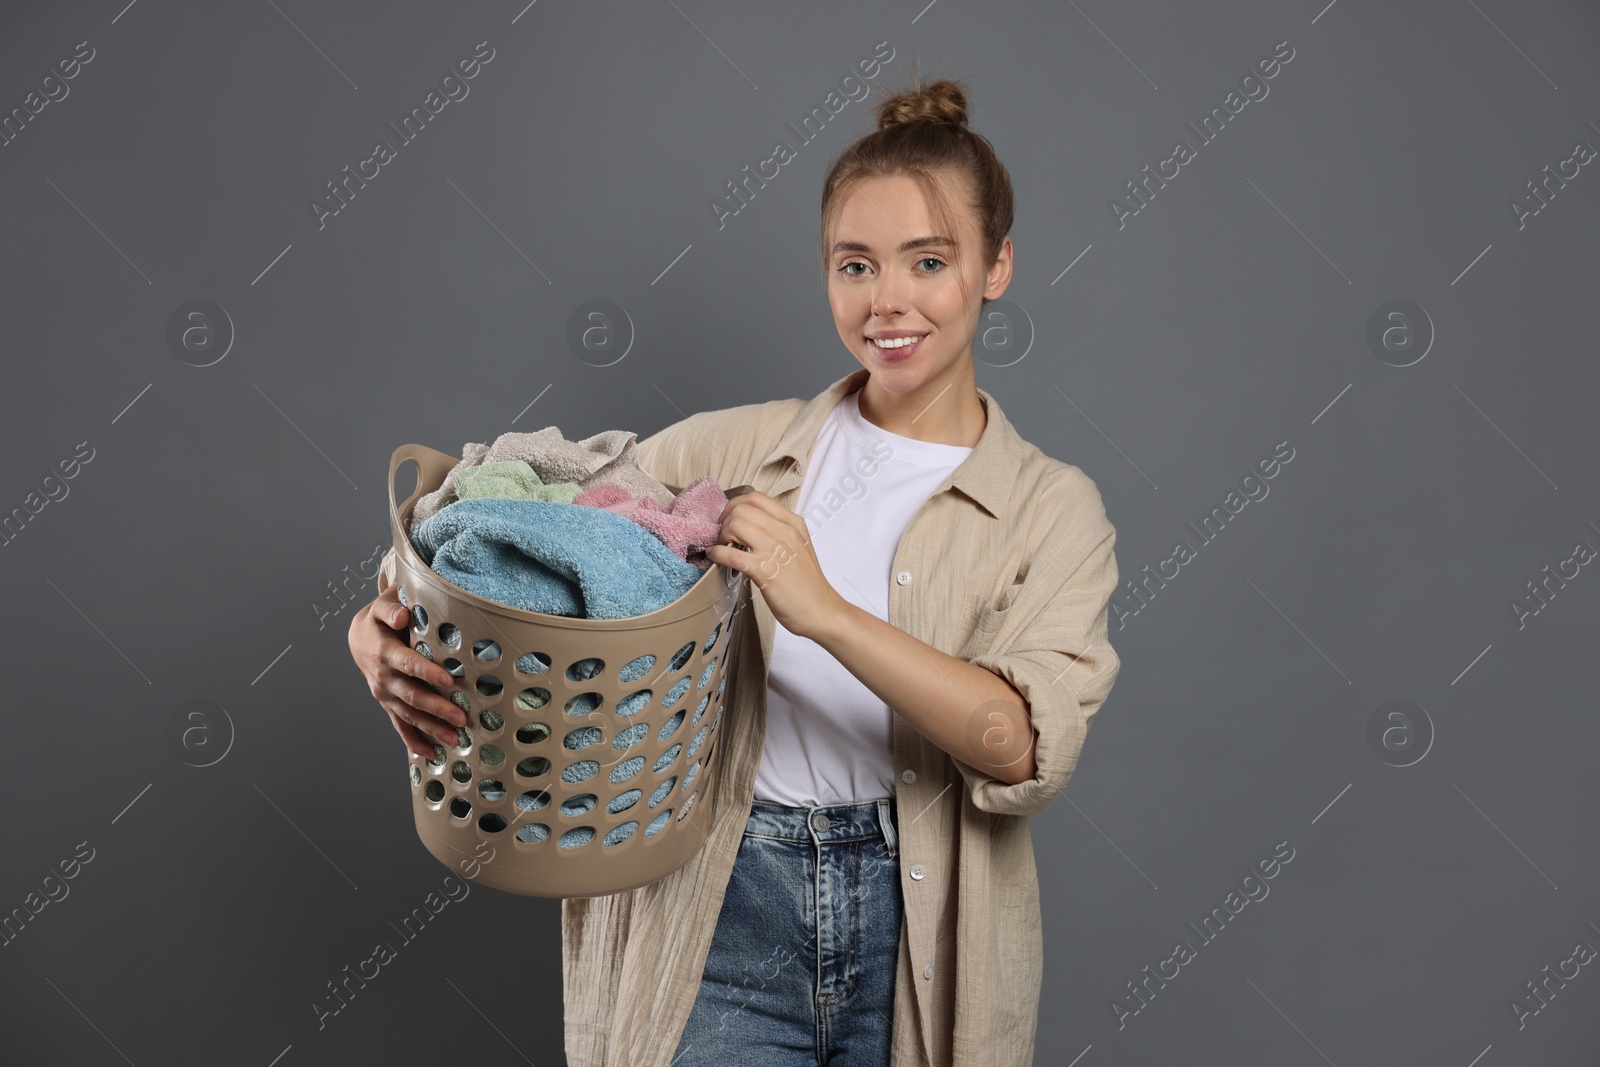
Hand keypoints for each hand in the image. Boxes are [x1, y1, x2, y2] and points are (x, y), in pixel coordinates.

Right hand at [348, 588, 466, 758]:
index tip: (449, 680)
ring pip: (408, 715)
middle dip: (437, 708)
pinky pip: (400, 725)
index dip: (427, 672)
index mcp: (384, 651)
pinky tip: (431, 754)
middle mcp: (382, 676)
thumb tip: (402, 615)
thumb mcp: (383, 605)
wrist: (359, 636)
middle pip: (411, 695)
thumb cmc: (380, 618)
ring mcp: (384, 693)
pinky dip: (414, 741)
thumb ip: (392, 608)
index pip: (407, 663)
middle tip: (462, 718)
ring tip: (456, 740)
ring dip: (431, 728)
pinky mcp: (387, 703)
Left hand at [705, 489, 845, 640]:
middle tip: (723, 535)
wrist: (821, 610)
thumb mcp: (799, 546)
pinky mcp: (766, 572)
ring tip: (723, 547)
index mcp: (793, 523)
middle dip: (726, 520)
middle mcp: (785, 532)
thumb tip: (751, 527)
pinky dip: (718, 554)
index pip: (757, 498)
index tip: (729, 518)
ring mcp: (775, 551)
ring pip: (736, 525)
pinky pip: (731, 554)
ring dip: (722, 535)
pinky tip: (716, 558)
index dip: (735, 504)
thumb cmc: (808, 584)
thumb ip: (780, 533)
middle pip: (742, 509)